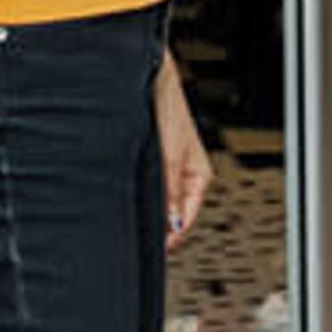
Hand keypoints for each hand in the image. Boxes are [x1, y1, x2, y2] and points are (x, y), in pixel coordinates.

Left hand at [154, 54, 213, 250]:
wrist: (152, 83)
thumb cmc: (168, 112)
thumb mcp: (170, 157)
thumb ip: (171, 192)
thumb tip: (173, 223)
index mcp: (199, 177)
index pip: (188, 218)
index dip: (173, 236)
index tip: (158, 248)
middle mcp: (187, 177)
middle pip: (175, 213)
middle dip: (160, 225)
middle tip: (141, 239)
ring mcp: (172, 170)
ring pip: (163, 202)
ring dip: (152, 212)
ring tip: (135, 222)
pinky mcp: (158, 163)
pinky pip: (154, 189)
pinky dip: (145, 197)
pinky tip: (132, 202)